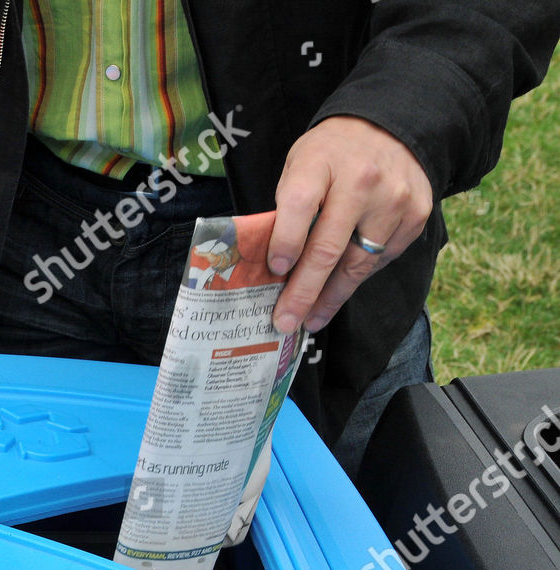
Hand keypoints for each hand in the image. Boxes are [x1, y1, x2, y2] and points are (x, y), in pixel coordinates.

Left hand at [268, 116, 431, 334]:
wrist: (390, 127)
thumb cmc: (331, 155)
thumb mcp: (299, 165)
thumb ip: (288, 208)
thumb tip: (275, 267)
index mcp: (321, 162)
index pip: (299, 207)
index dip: (285, 243)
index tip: (274, 272)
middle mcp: (361, 181)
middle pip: (329, 247)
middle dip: (304, 292)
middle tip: (286, 321)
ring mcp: (394, 199)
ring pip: (358, 263)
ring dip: (331, 297)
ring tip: (310, 319)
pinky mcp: (416, 215)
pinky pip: (382, 259)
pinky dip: (358, 278)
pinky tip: (339, 291)